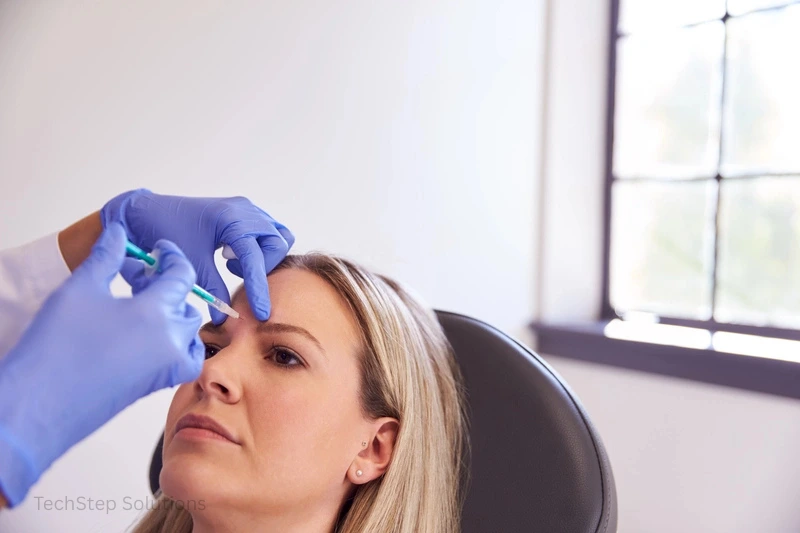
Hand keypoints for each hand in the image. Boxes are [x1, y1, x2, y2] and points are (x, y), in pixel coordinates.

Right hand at [0, 223, 203, 506]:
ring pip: (189, 332)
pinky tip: (150, 336)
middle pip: (186, 303)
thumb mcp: (81, 288)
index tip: (159, 249)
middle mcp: (172, 341)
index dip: (172, 256)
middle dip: (167, 285)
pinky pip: (185, 359)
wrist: (40, 403)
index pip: (182, 275)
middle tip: (138, 276)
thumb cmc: (57, 346)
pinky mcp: (157, 385)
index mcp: (157, 313)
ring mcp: (167, 367)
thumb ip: (106, 256)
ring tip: (141, 305)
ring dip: (173, 314)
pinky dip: (179, 345)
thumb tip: (118, 233)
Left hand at [101, 189, 294, 322]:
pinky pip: (268, 232)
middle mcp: (244, 210)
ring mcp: (246, 209)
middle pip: (277, 244)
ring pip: (277, 237)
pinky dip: (259, 249)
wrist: (146, 212)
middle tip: (231, 271)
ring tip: (230, 262)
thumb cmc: (164, 231)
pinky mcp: (244, 213)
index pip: (256, 258)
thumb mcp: (190, 263)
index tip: (260, 313)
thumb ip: (211, 289)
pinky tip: (233, 255)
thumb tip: (224, 318)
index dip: (259, 289)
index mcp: (231, 218)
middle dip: (261, 266)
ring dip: (262, 256)